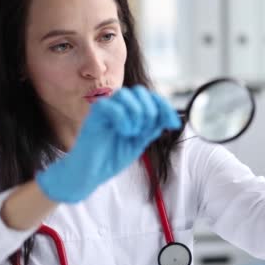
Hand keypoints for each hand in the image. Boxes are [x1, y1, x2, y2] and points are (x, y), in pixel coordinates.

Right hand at [36, 85, 180, 202]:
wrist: (91, 173)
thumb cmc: (111, 158)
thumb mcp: (139, 143)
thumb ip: (152, 129)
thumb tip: (168, 118)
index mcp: (131, 111)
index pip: (151, 98)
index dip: (165, 107)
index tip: (174, 124)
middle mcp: (119, 107)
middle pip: (140, 91)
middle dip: (150, 110)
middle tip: (145, 130)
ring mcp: (106, 109)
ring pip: (125, 94)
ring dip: (136, 113)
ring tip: (133, 132)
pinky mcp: (94, 115)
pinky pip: (109, 105)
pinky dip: (122, 117)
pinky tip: (124, 131)